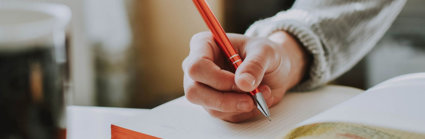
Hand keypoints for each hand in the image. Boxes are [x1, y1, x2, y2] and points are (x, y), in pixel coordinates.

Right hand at [182, 31, 308, 121]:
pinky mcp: (214, 104)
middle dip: (225, 100)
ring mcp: (204, 88)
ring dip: (240, 105)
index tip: (241, 82)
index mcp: (204, 45)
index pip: (196, 66)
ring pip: (210, 107)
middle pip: (194, 91)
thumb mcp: (266, 52)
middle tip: (250, 99)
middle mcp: (199, 68)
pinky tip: (257, 99)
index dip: (217, 78)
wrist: (274, 68)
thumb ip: (255, 65)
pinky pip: (224, 115)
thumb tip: (243, 83)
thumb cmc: (265, 53)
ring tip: (262, 93)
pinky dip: (244, 111)